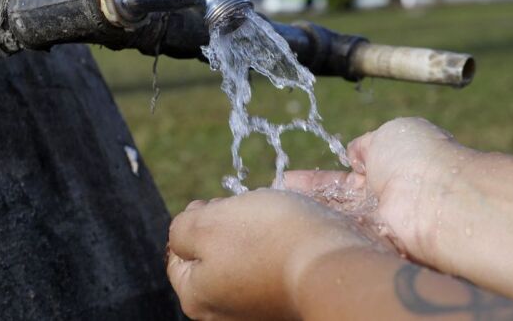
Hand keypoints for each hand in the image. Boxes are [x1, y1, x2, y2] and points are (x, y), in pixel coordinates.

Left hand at [166, 189, 384, 319]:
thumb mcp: (207, 223)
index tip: (216, 203)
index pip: (178, 254)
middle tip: (245, 208)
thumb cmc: (268, 239)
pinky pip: (274, 265)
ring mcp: (258, 308)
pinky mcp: (288, 300)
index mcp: (197, 296)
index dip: (194, 220)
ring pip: (245, 257)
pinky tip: (291, 233)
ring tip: (273, 217)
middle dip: (225, 225)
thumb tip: (184, 233)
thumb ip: (181, 228)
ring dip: (255, 232)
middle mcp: (225, 312)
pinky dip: (279, 246)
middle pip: (213, 256)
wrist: (334, 264)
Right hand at [285, 117, 475, 265]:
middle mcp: (382, 198)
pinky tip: (289, 225)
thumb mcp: (390, 133)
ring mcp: (377, 223)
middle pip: (336, 199)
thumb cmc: (419, 158)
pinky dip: (316, 229)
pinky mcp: (372, 245)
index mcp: (390, 167)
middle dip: (306, 197)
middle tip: (276, 194)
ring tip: (274, 208)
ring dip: (307, 212)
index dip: (319, 177)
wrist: (438, 200)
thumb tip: (354, 152)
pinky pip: (339, 236)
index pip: (347, 174)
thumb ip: (367, 144)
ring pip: (334, 217)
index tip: (290, 178)